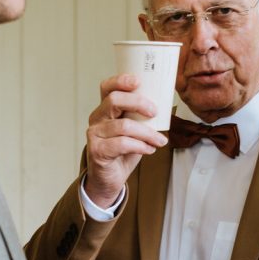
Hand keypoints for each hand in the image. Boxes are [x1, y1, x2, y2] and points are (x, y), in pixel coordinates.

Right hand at [84, 75, 168, 207]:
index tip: (138, 81)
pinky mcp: (97, 150)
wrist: (109, 179)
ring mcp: (94, 134)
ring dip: (147, 133)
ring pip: (124, 126)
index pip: (107, 87)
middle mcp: (97, 118)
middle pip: (114, 100)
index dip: (120, 80)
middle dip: (138, 103)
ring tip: (159, 140)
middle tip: (155, 112)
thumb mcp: (133, 131)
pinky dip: (140, 146)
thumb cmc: (122, 152)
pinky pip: (122, 144)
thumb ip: (140, 118)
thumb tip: (164, 108)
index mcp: (105, 109)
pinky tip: (149, 149)